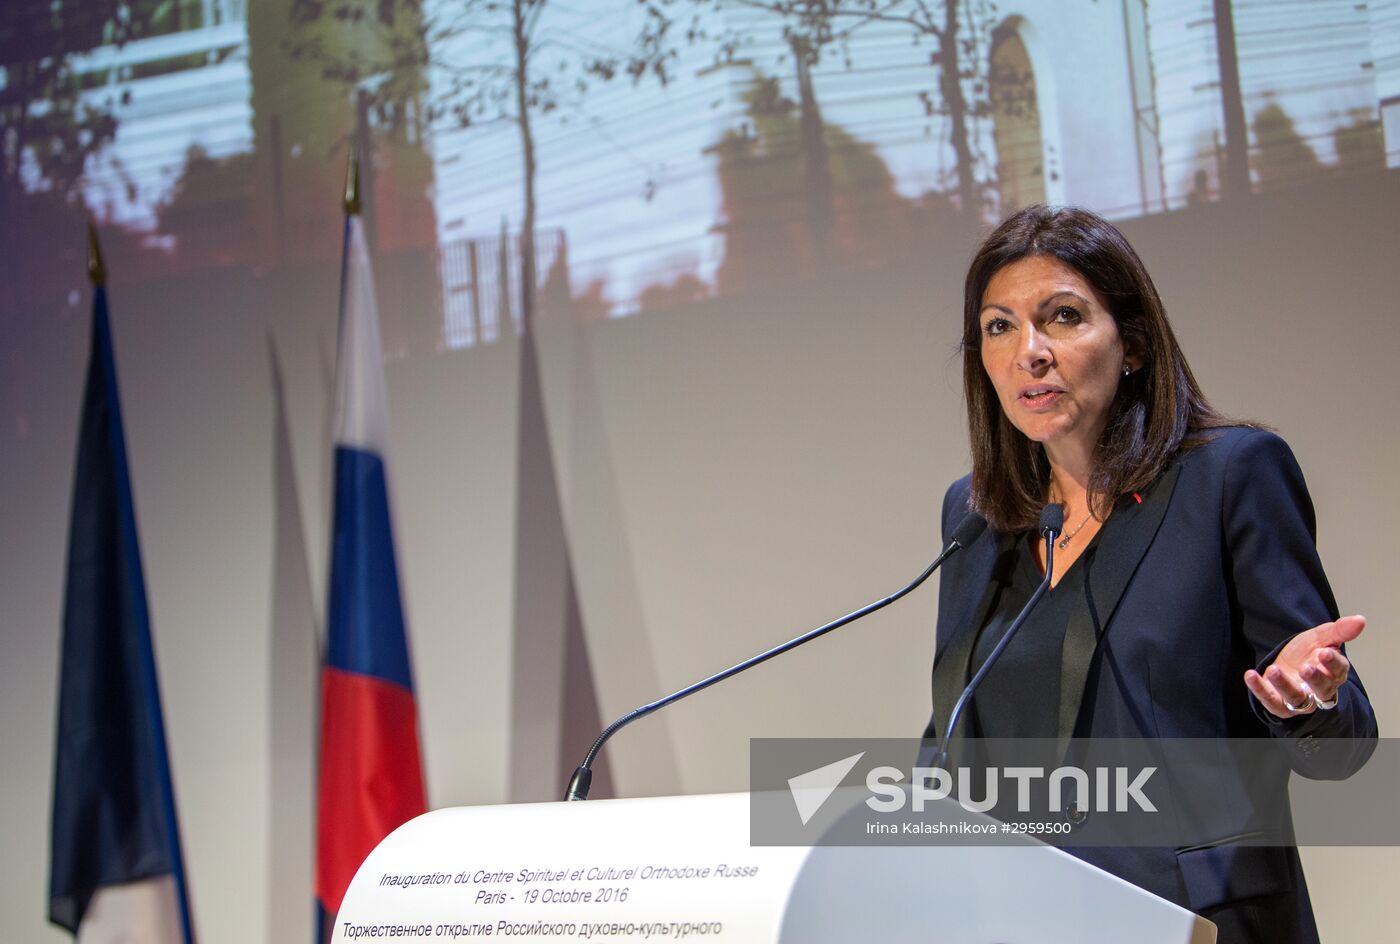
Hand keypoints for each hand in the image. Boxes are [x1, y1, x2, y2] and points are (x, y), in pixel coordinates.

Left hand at [1244, 615, 1364, 718]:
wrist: (1285, 663)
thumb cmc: (1306, 653)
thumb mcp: (1319, 637)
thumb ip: (1338, 631)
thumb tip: (1360, 619)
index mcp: (1333, 673)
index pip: (1338, 671)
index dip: (1333, 663)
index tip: (1324, 652)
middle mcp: (1319, 690)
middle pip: (1322, 689)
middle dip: (1315, 679)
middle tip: (1306, 668)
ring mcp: (1299, 700)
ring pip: (1296, 698)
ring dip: (1284, 685)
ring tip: (1274, 670)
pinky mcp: (1279, 704)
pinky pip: (1270, 701)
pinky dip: (1260, 689)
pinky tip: (1251, 675)